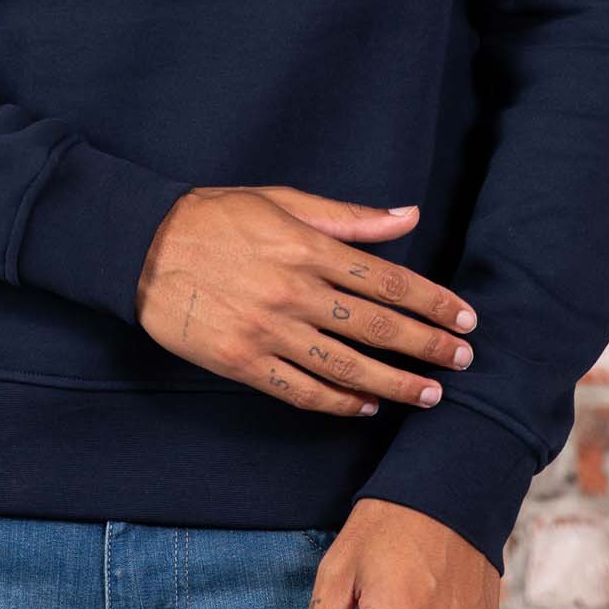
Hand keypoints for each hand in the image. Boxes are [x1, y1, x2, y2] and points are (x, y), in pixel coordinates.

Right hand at [133, 186, 476, 418]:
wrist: (143, 248)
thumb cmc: (216, 216)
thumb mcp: (282, 201)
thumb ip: (348, 217)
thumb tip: (407, 216)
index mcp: (307, 248)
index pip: (386, 280)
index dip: (432, 301)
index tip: (465, 317)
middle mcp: (294, 292)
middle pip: (376, 327)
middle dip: (428, 345)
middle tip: (464, 360)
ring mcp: (268, 331)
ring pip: (346, 366)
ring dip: (395, 384)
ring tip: (430, 395)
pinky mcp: (242, 362)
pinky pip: (301, 391)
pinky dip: (338, 402)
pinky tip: (365, 407)